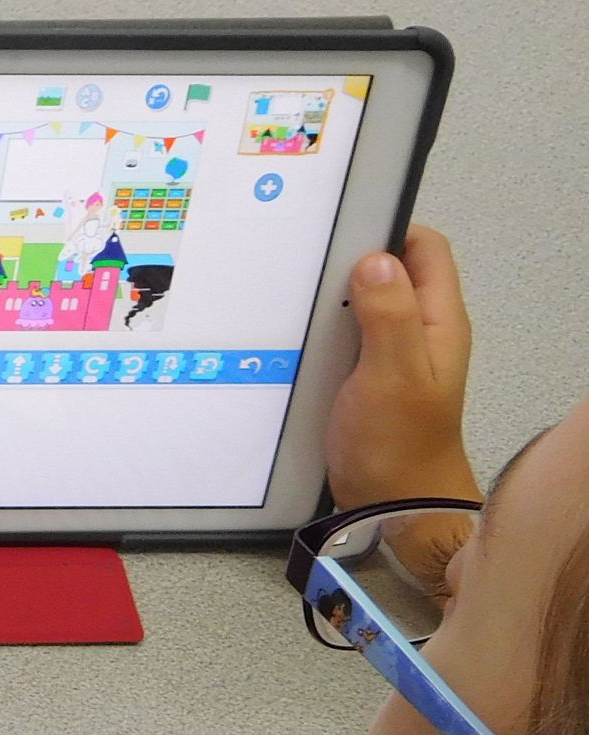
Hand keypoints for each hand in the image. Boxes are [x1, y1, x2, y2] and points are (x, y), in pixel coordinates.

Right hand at [326, 224, 479, 510]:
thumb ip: (387, 315)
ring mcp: (391, 353)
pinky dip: (323, 330)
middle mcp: (419, 331)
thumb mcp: (393, 374)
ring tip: (296, 300)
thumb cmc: (398, 446)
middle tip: (309, 267)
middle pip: (391, 271)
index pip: (425, 249)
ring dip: (332, 299)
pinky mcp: (365, 375)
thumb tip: (375, 260)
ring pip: (363, 303)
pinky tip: (298, 339)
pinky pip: (345, 336)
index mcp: (438, 322)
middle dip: (351, 262)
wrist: (391, 504)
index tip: (343, 232)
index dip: (389, 231)